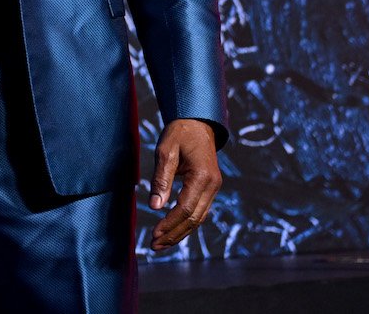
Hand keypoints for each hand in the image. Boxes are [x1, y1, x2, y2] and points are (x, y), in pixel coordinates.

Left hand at [146, 118, 220, 250]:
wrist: (198, 122)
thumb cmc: (180, 133)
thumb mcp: (166, 151)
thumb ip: (161, 179)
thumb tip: (155, 206)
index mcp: (203, 176)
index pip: (185, 208)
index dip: (169, 224)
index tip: (154, 234)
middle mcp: (213, 185)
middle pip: (194, 219)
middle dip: (174, 234)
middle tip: (154, 246)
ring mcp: (214, 188)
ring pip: (198, 219)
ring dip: (180, 233)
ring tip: (161, 244)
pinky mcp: (210, 189)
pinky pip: (199, 211)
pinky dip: (186, 224)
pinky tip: (173, 231)